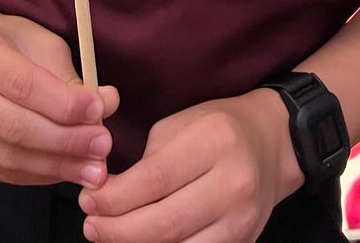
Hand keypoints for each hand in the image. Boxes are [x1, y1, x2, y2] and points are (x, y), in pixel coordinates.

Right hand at [0, 13, 119, 188]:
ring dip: (57, 166)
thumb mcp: (42, 45)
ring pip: (10, 157)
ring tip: (93, 168)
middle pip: (15, 127)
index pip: (23, 85)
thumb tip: (108, 103)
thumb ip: (72, 77)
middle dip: (66, 141)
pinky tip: (66, 170)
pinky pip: (3, 173)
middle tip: (103, 147)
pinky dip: (39, 175)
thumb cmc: (12, 46)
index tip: (99, 111)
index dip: (64, 103)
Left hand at [77, 88, 301, 242]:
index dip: (113, 198)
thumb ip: (144, 163)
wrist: (271, 143)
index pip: (153, 180)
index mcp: (214, 142)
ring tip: (110, 234)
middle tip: (91, 225)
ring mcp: (242, 220)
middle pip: (164, 224)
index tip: (88, 199)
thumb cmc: (216, 128)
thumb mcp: (178, 127)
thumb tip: (104, 196)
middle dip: (117, 230)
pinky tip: (143, 241)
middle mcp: (233, 183)